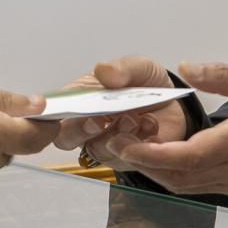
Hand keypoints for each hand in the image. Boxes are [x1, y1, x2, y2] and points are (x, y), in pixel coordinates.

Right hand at [52, 56, 191, 155]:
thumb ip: (122, 69)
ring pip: (97, 150)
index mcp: (80, 98)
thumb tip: (103, 70)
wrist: (175, 104)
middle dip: (81, 130)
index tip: (72, 109)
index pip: (54, 111)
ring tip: (135, 119)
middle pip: (66, 138)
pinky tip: (151, 127)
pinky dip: (138, 143)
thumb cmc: (146, 84)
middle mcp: (86, 124)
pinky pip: (125, 159)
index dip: (53, 115)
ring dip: (115, 135)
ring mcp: (104, 143)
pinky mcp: (126, 158)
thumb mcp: (138, 67)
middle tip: (100, 119)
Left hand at [97, 62, 227, 194]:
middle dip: (143, 164)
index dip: (155, 155)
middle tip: (114, 144)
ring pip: (185, 186)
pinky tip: (156, 157)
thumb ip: (226, 74)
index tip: (128, 144)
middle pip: (180, 177)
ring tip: (128, 149)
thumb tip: (188, 68)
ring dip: (154, 172)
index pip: (192, 156)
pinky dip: (171, 175)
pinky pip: (197, 186)